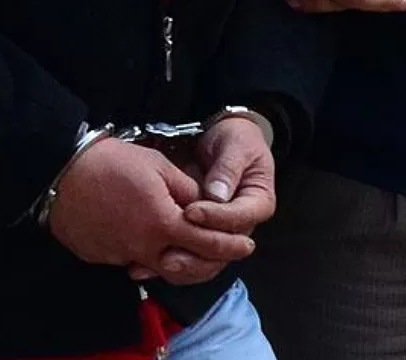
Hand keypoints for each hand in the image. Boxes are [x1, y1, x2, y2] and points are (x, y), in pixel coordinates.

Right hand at [49, 139, 256, 285]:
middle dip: (209, 262)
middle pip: (186, 267)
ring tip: (186, 247)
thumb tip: (203, 204)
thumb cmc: (111, 162)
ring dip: (177, 261)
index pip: (207, 243)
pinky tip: (147, 238)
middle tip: (222, 253)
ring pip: (158, 268)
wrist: (61, 172)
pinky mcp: (101, 257)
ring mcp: (120, 255)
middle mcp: (144, 247)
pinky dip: (146, 255)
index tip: (247, 245)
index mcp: (163, 223)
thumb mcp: (158, 166)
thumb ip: (186, 190)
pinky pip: (131, 261)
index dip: (231, 246)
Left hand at [128, 117, 275, 282]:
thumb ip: (228, 169)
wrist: (226, 141)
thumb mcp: (237, 147)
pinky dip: (169, 260)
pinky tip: (147, 264)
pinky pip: (189, 252)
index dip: (215, 218)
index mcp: (258, 203)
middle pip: (223, 248)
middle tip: (171, 250)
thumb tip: (217, 194)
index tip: (190, 212)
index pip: (239, 219)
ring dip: (182, 263)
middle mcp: (242, 224)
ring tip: (158, 262)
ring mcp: (221, 231)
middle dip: (196, 253)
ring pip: (206, 258)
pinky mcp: (201, 233)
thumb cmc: (236, 141)